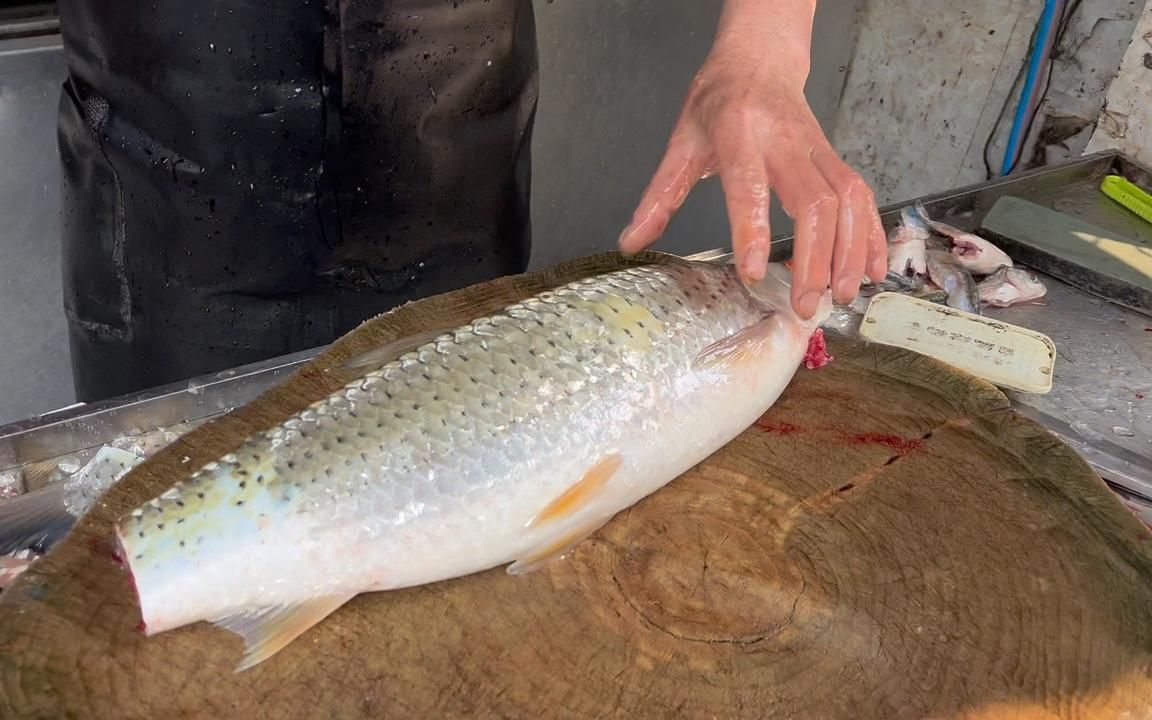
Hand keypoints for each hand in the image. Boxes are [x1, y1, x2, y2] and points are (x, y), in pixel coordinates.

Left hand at [617, 3, 886, 318]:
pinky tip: (871, 269)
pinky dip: (870, 234)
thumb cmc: (717, 103)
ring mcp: (817, 149)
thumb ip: (659, 196)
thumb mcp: (680, 142)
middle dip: (814, 258)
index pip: (749, 186)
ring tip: (840, 296)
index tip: (755, 273)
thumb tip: (631, 242)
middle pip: (813, 201)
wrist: (758, 60)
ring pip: (847, 200)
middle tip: (806, 305)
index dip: (754, 230)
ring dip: (849, 252)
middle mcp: (786, 142)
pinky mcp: (835, 158)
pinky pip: (863, 196)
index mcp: (739, 134)